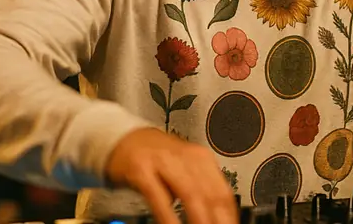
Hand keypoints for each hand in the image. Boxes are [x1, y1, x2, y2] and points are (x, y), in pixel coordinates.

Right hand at [106, 127, 236, 223]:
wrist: (124, 138)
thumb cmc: (157, 158)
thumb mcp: (184, 169)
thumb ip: (201, 189)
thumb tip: (218, 217)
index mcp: (201, 159)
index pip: (223, 193)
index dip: (228, 217)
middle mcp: (186, 158)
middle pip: (210, 196)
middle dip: (216, 221)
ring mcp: (163, 162)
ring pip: (190, 195)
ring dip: (198, 220)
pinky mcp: (142, 170)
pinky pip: (159, 198)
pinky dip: (168, 218)